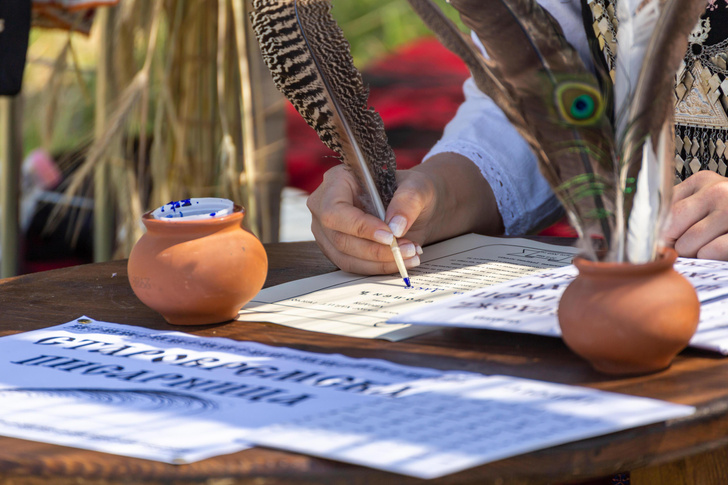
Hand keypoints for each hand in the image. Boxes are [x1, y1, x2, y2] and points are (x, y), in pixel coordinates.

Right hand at [307, 165, 430, 274]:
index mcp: (338, 180)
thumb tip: (395, 227)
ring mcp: (328, 230)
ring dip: (379, 262)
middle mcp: (326, 205)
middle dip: (375, 250)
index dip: (360, 227)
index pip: (335, 210)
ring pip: (345, 257)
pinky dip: (378, 267)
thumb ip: (408, 202)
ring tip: (409, 255)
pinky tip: (401, 260)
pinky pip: (353, 265)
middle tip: (407, 249)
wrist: (415, 208)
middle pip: (339, 238)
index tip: (390, 236)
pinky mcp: (336, 249)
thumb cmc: (411, 190)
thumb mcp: (418, 187)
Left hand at [664, 171, 727, 259]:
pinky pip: (710, 252)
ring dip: (693, 255)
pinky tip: (720, 252)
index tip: (666, 241)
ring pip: (688, 244)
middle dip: (675, 244)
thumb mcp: (705, 203)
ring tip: (707, 248)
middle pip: (670, 227)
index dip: (661, 231)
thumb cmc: (727, 217)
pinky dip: (709, 258)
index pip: (663, 210)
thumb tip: (650, 236)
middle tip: (689, 248)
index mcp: (703, 180)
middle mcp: (719, 191)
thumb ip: (679, 210)